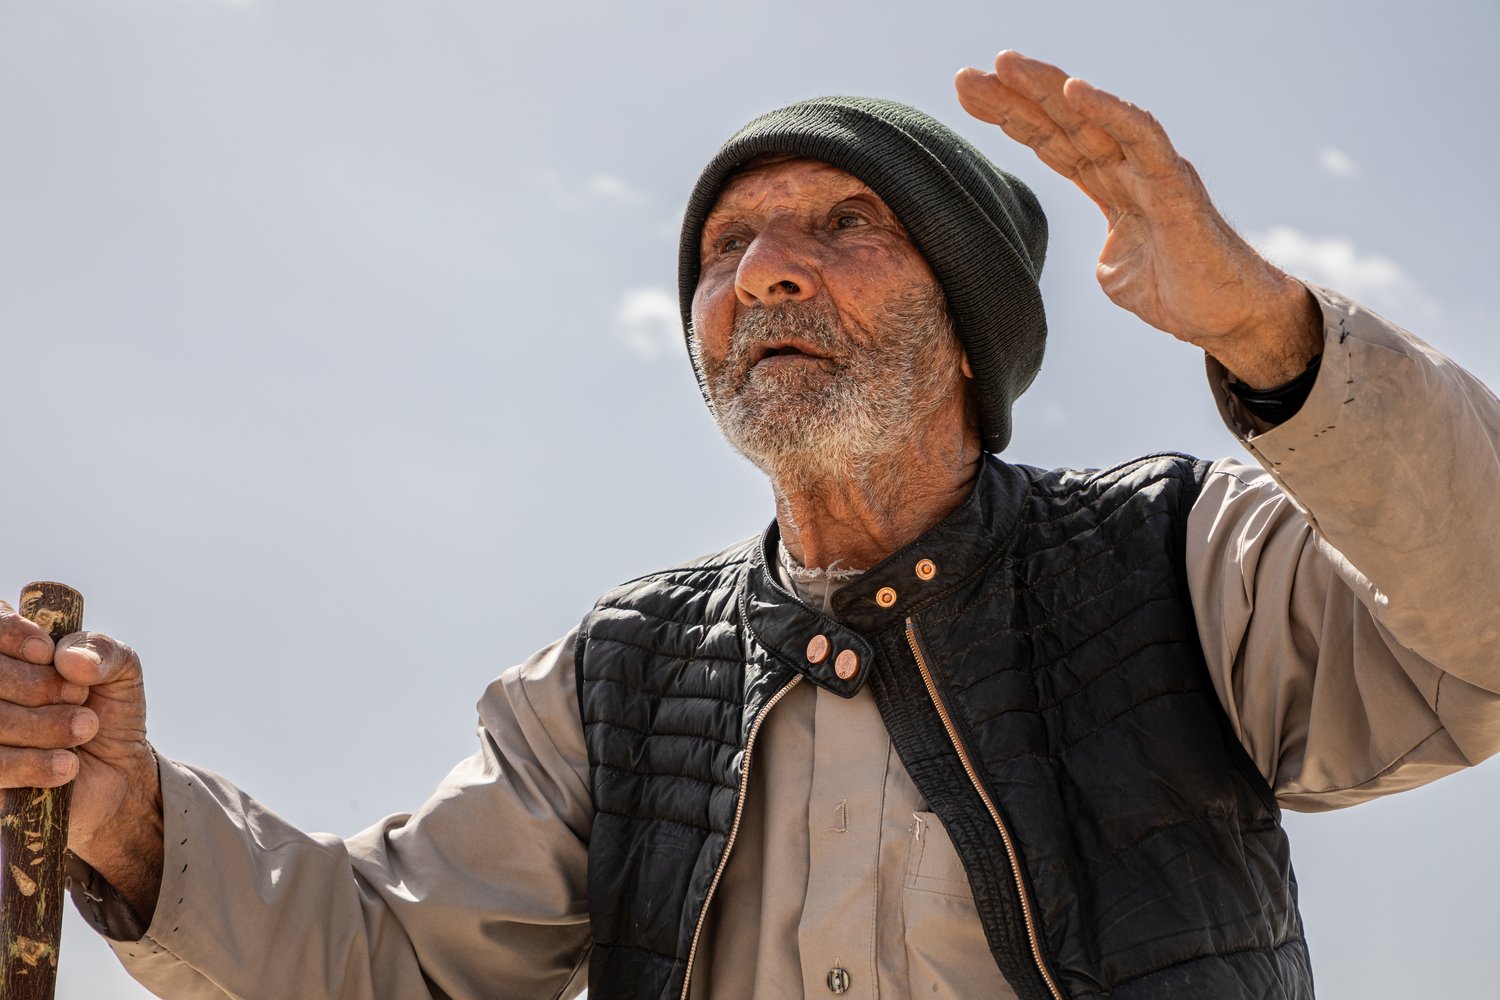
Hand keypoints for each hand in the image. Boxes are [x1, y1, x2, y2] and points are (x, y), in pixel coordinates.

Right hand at [0, 602, 162, 915]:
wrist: (118, 774)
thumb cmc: (109, 712)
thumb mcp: (121, 671)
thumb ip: (103, 651)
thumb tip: (70, 659)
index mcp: (10, 653)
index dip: (9, 634)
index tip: (47, 652)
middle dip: (37, 685)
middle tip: (81, 697)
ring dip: (43, 725)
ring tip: (85, 728)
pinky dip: (32, 764)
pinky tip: (69, 764)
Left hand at [955, 51, 1320, 386]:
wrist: (1226, 318)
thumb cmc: (1180, 292)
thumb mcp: (1117, 276)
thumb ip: (1099, 254)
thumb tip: (1096, 254)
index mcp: (1110, 186)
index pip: (1052, 141)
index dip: (1010, 117)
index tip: (966, 95)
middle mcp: (1128, 167)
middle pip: (1062, 122)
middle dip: (1013, 96)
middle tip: (965, 76)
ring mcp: (1150, 171)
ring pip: (1094, 118)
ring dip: (1048, 88)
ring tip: (1005, 64)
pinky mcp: (1175, 184)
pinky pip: (1141, 136)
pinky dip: (1108, 110)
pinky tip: (1073, 90)